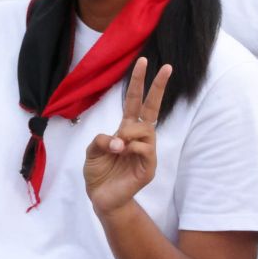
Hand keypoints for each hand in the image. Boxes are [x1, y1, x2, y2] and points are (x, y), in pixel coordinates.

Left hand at [83, 57, 170, 217]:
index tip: (144, 61)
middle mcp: (138, 138)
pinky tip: (124, 153)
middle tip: (166, 67)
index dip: (139, 83)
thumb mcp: (92, 150)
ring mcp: (146, 152)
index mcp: (124, 130)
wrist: (101, 197)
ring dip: (129, 133)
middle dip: (158, 87)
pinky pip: (145, 148)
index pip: (135, 102)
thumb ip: (101, 139)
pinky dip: (132, 148)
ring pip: (145, 130)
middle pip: (152, 108)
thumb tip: (119, 140)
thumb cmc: (98, 172)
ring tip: (117, 146)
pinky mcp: (149, 167)